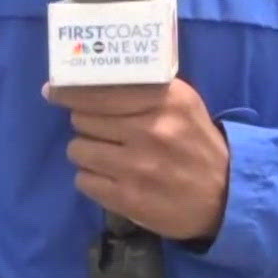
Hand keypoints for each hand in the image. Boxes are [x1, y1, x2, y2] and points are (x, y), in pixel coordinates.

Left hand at [42, 77, 230, 242]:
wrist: (225, 195)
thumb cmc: (196, 142)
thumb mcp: (182, 103)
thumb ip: (144, 88)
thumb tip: (89, 79)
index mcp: (165, 100)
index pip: (99, 90)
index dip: (69, 91)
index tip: (52, 90)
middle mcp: (150, 129)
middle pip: (82, 118)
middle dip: (86, 123)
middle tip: (100, 129)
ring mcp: (137, 166)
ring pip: (78, 149)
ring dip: (86, 151)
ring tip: (106, 154)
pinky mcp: (128, 198)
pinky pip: (84, 180)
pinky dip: (92, 178)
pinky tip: (110, 177)